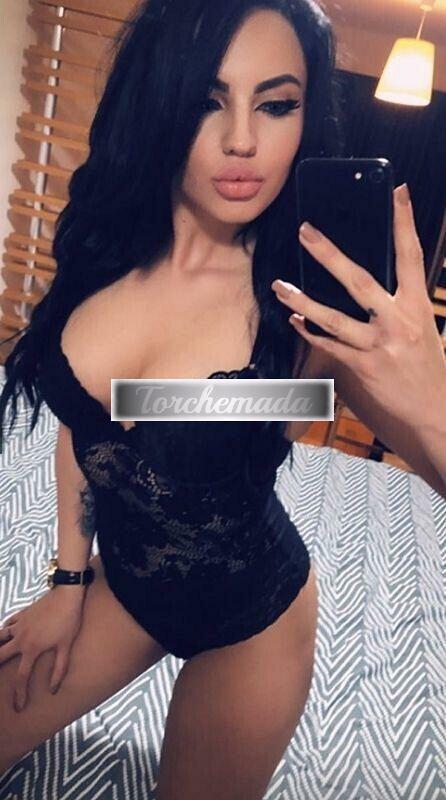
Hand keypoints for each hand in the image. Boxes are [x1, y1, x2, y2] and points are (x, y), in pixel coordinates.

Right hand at [0, 587, 84, 711]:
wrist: (67, 595)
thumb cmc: (69, 621)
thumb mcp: (66, 647)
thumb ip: (59, 669)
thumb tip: (53, 689)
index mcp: (32, 649)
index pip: (21, 677)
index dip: (19, 694)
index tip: (18, 707)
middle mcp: (20, 639)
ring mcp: (19, 625)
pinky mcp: (22, 614)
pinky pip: (7, 623)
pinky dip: (3, 630)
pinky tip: (4, 634)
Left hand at [271, 184, 445, 428]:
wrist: (435, 411)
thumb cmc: (428, 367)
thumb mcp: (423, 328)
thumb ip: (400, 305)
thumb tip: (372, 286)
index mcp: (417, 306)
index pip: (412, 255)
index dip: (405, 222)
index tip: (398, 192)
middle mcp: (398, 321)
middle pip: (359, 281)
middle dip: (329, 254)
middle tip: (306, 232)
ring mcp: (379, 345)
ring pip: (333, 318)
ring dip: (303, 301)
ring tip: (280, 286)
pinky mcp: (364, 367)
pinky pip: (330, 345)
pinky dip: (310, 332)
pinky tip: (294, 320)